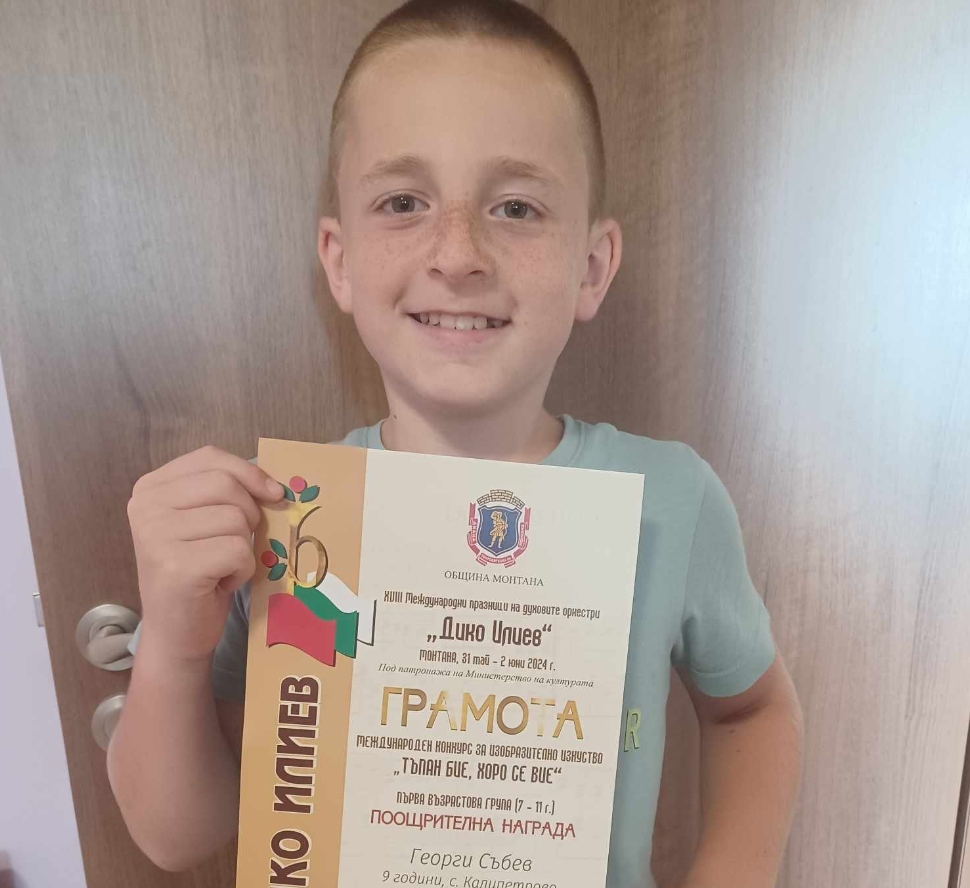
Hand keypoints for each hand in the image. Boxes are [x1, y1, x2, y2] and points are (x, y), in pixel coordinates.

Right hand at [127, 445, 282, 663]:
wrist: (176, 633)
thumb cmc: (199, 573)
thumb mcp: (206, 521)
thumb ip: (228, 492)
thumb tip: (277, 485)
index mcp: (151, 487)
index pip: (211, 457)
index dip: (250, 473)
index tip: (273, 493)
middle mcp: (145, 506)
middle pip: (226, 484)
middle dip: (248, 514)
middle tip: (235, 543)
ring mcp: (156, 535)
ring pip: (236, 519)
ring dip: (243, 547)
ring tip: (220, 567)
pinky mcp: (176, 566)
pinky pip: (238, 550)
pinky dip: (242, 569)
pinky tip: (220, 583)